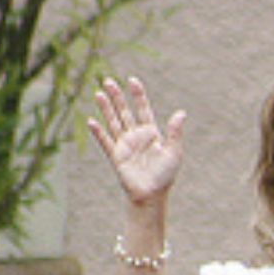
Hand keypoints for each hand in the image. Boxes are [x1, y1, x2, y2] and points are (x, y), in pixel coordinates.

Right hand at [88, 77, 185, 204]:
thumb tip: (181, 112)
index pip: (143, 110)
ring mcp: (125, 145)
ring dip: (106, 108)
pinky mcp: (116, 156)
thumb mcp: (174, 152)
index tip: (133, 80)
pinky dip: (98, 132)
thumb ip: (175, 132)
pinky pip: (105, 142)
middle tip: (108, 80)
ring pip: (113, 122)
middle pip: (125, 112)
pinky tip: (92, 121)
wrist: (152, 194)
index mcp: (151, 134)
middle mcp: (136, 136)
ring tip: (98, 93)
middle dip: (117, 97)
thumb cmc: (166, 174)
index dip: (138, 96)